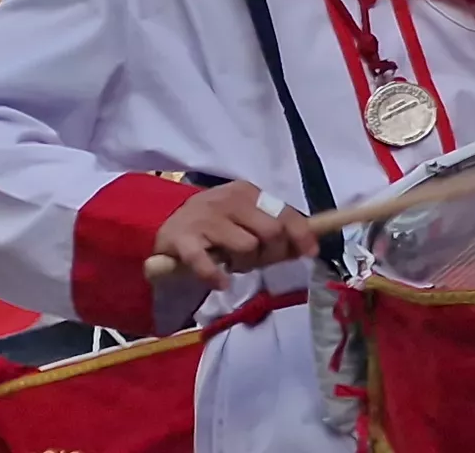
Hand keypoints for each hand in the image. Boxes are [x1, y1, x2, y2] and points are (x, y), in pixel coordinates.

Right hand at [151, 182, 315, 285]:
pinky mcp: (182, 239)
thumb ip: (274, 231)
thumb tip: (307, 247)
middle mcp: (228, 200)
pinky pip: (207, 263)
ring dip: (244, 264)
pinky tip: (220, 282)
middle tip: (256, 262)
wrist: (165, 228)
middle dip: (271, 254)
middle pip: (271, 231)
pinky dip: (216, 276)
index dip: (301, 236)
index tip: (309, 253)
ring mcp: (205, 218)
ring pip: (246, 246)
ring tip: (231, 263)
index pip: (285, 213)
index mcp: (248, 193)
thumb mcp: (245, 221)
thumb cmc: (214, 228)